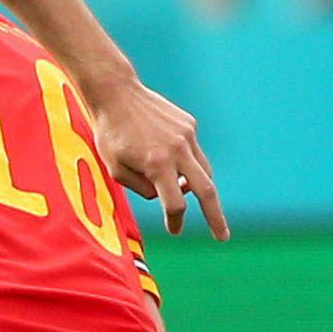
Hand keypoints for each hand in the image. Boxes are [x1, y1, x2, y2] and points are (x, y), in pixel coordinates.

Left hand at [86, 76, 226, 238]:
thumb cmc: (110, 136)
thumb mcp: (116, 170)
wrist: (117, 94)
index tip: (174, 231)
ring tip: (183, 191)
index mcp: (157, 164)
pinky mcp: (189, 125)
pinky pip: (194, 152)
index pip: (175, 204)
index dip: (174, 221)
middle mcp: (177, 150)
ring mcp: (187, 136)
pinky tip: (167, 157)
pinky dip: (187, 163)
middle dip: (216, 217)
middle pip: (206, 191)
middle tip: (222, 237)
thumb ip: (143, 189)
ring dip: (200, 188)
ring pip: (204, 171)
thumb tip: (166, 197)